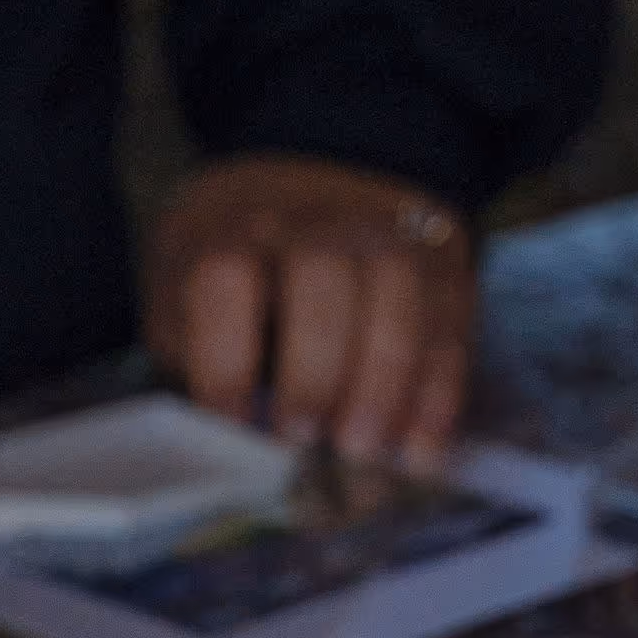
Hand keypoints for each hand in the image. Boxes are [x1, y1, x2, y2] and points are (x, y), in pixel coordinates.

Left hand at [148, 155, 473, 473]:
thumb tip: (214, 450)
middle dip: (314, 369)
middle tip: (303, 437)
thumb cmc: (240, 273)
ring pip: (397, 291)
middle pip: (323, 275)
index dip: (225, 360)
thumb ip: (191, 358)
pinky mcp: (441, 270)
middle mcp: (312, 219)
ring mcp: (385, 235)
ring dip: (382, 381)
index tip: (232, 423)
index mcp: (231, 226)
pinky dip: (437, 397)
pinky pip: (449, 327)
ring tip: (362, 449)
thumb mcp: (188, 291)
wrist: (320, 185)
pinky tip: (418, 453)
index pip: (225, 276)